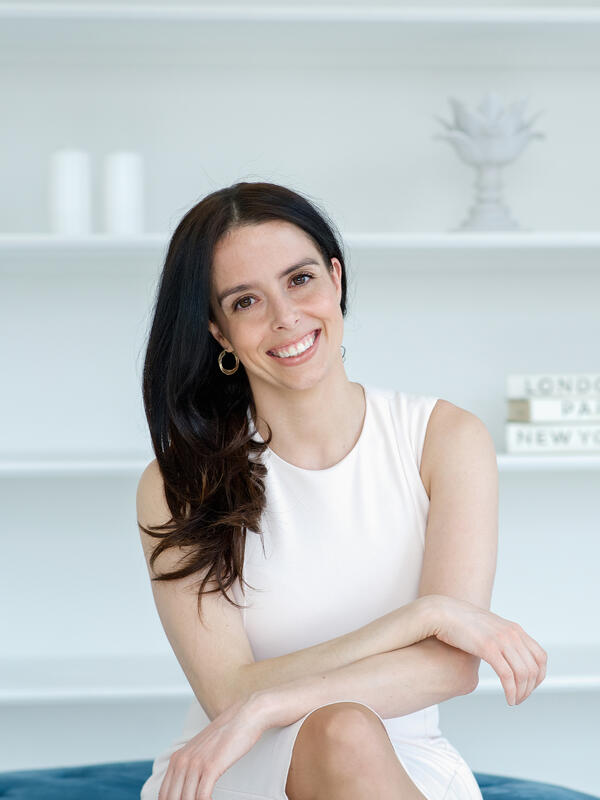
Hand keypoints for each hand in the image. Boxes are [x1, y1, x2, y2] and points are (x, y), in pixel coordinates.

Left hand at [158, 695, 263, 799]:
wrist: (244, 716)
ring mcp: (195, 764)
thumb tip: (188, 787)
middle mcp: (182, 761)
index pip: (164, 795)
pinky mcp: (210, 767)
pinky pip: (202, 797)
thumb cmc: (226, 735)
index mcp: (177, 759)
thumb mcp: (201, 750)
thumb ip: (191, 766)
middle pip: (172, 799)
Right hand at [428, 594, 547, 705]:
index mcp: (514, 629)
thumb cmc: (461, 622)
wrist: (443, 612)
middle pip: (534, 668)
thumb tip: (504, 655)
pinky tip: (508, 699)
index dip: (539, 676)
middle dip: (530, 688)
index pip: (541, 657)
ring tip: (514, 701)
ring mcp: (501, 640)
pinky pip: (508, 676)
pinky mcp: (488, 648)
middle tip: (520, 698)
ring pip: (523, 674)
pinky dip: (511, 691)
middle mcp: (512, 633)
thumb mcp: (488, 627)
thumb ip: (500, 638)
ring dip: (522, 693)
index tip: (529, 687)